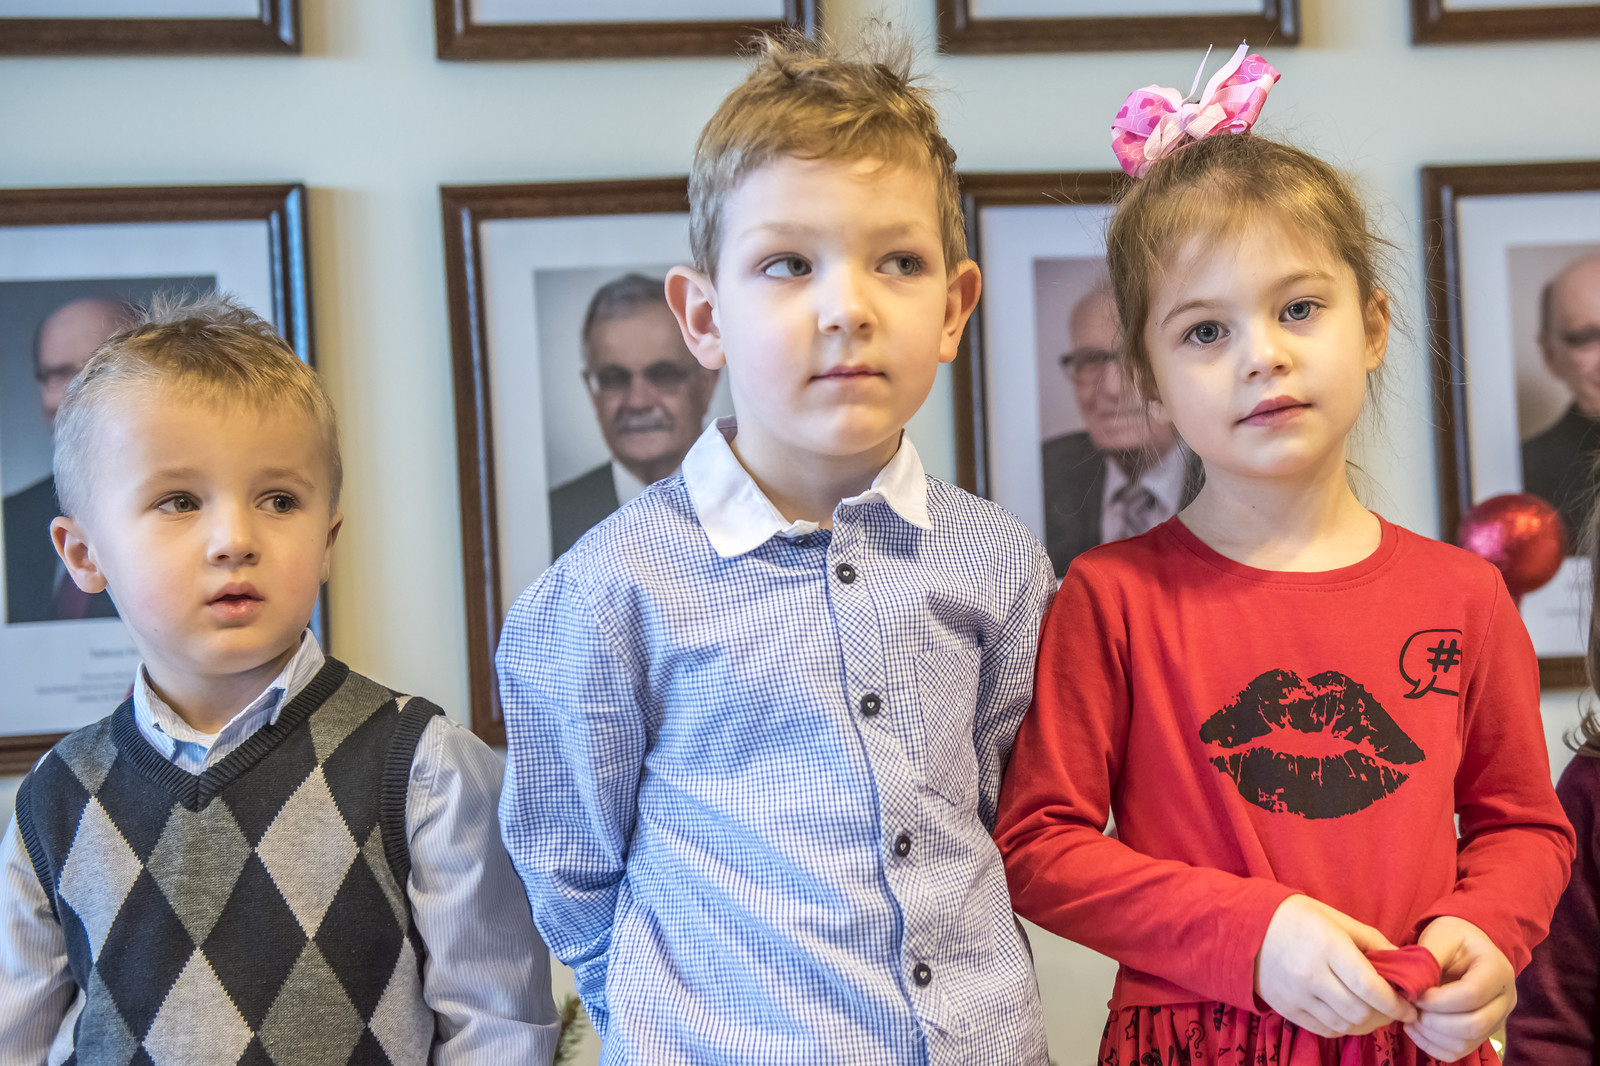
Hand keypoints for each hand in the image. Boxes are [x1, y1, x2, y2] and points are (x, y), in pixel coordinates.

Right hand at [1255, 895, 1416, 1037]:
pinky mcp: (1286, 1008)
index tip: (1410, 1007)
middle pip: (1360, 1011)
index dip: (1396, 1003)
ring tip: (1374, 1013)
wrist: (1244, 926)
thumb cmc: (1294, 917)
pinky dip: (1344, 1027)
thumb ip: (1371, 939)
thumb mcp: (1334, 917)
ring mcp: (1297, 994)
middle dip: (1385, 1015)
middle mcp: (1311, 974)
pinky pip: (1325, 1030)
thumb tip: (1403, 961)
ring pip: (1345, 1025)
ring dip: (1367, 1023)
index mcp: (1327, 947)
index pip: (1370, 986)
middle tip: (1395, 1009)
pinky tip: (1349, 1015)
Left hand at [1405, 917, 1513, 1061]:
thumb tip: (1410, 989)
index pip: (1471, 995)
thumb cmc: (1452, 937)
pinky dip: (1433, 1046)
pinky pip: (1460, 1051)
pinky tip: (1415, 1029)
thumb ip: (1427, 960)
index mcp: (1497, 970)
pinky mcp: (1483, 1033)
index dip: (1438, 1000)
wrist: (1466, 946)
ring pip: (1467, 1042)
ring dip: (1431, 1035)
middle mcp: (1505, 999)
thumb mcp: (1439, 936)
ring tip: (1409, 1017)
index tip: (1414, 995)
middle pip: (1474, 1025)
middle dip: (1434, 1022)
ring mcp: (1497, 1020)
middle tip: (1409, 1008)